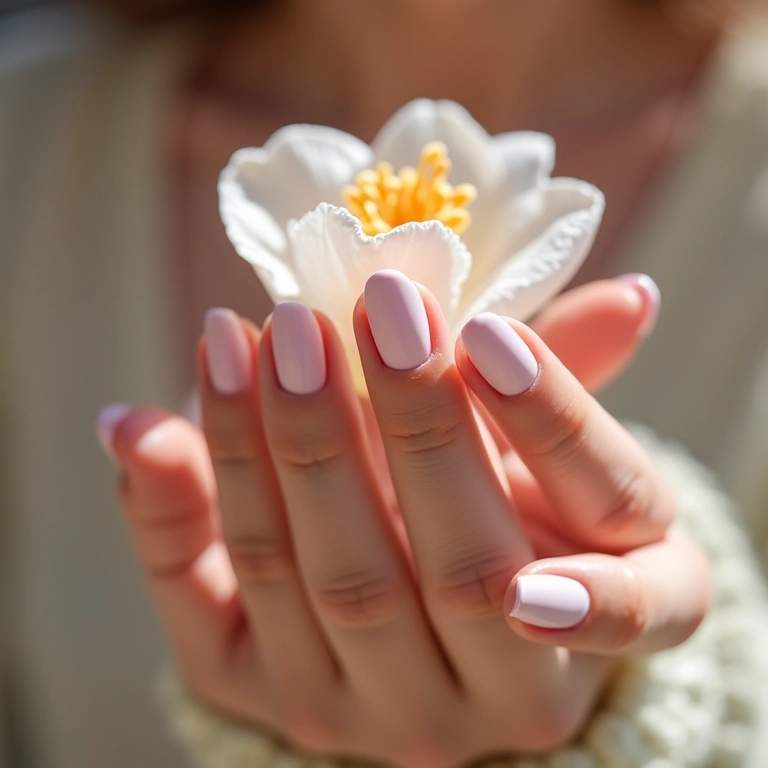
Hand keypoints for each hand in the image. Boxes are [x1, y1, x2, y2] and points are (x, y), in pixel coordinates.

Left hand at [99, 276, 709, 767]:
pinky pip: (209, 617)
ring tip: (248, 335)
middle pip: (452, 572)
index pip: (607, 562)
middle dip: (398, 427)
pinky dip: (169, 513)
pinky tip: (139, 425)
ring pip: (318, 580)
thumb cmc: (512, 512)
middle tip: (341, 310)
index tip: (486, 334)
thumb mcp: (556, 461)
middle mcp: (504, 702)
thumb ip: (576, 384)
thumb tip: (631, 297)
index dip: (551, 438)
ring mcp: (378, 715)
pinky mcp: (272, 701)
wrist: (431, 620)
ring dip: (272, 448)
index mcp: (606, 631)